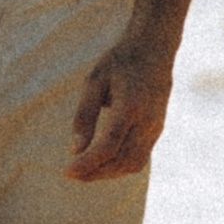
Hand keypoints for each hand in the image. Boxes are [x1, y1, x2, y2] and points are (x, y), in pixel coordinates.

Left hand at [68, 35, 171, 183]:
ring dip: (107, 173)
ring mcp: (155, 127)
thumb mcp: (94, 81)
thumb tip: (75, 150)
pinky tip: (102, 163)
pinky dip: (120, 166)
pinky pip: (140, 158)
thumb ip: (84, 115)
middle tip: (71, 173)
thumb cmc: (119, 63)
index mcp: (130, 106)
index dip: (87, 163)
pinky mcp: (157, 130)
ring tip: (84, 171)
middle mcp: (147, 121)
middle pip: (121, 161)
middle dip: (94, 172)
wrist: (154, 50)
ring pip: (133, 164)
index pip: (108, 146)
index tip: (66, 171)